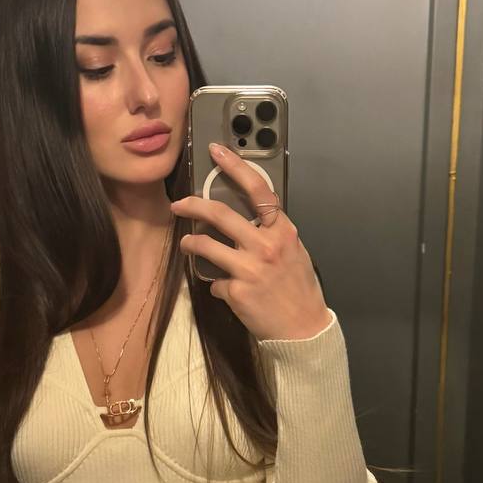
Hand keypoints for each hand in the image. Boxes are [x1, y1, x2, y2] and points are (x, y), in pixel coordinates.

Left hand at [169, 141, 331, 340]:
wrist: (303, 329)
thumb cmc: (299, 290)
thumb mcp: (294, 252)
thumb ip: (272, 234)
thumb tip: (248, 220)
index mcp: (282, 231)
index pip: (257, 190)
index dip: (235, 167)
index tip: (217, 152)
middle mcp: (265, 246)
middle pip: (220, 214)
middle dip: (193, 205)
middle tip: (179, 204)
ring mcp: (249, 269)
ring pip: (206, 246)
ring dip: (191, 243)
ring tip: (187, 244)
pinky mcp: (236, 291)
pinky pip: (215, 282)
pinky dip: (217, 285)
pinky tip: (226, 291)